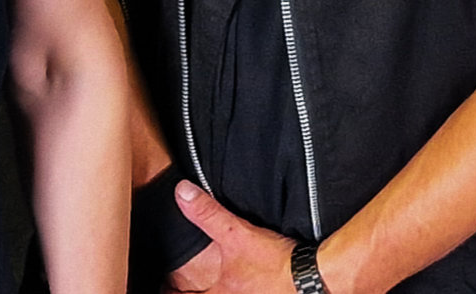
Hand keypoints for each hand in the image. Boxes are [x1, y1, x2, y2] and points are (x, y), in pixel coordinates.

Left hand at [174, 180, 298, 292]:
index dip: (169, 291)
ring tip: (209, 281)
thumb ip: (208, 214)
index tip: (163, 284)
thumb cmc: (275, 263)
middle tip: (180, 285)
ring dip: (215, 289)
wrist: (312, 277)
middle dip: (190, 292)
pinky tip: (244, 283)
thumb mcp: (237, 234)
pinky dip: (238, 290)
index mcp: (218, 292)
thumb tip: (182, 193)